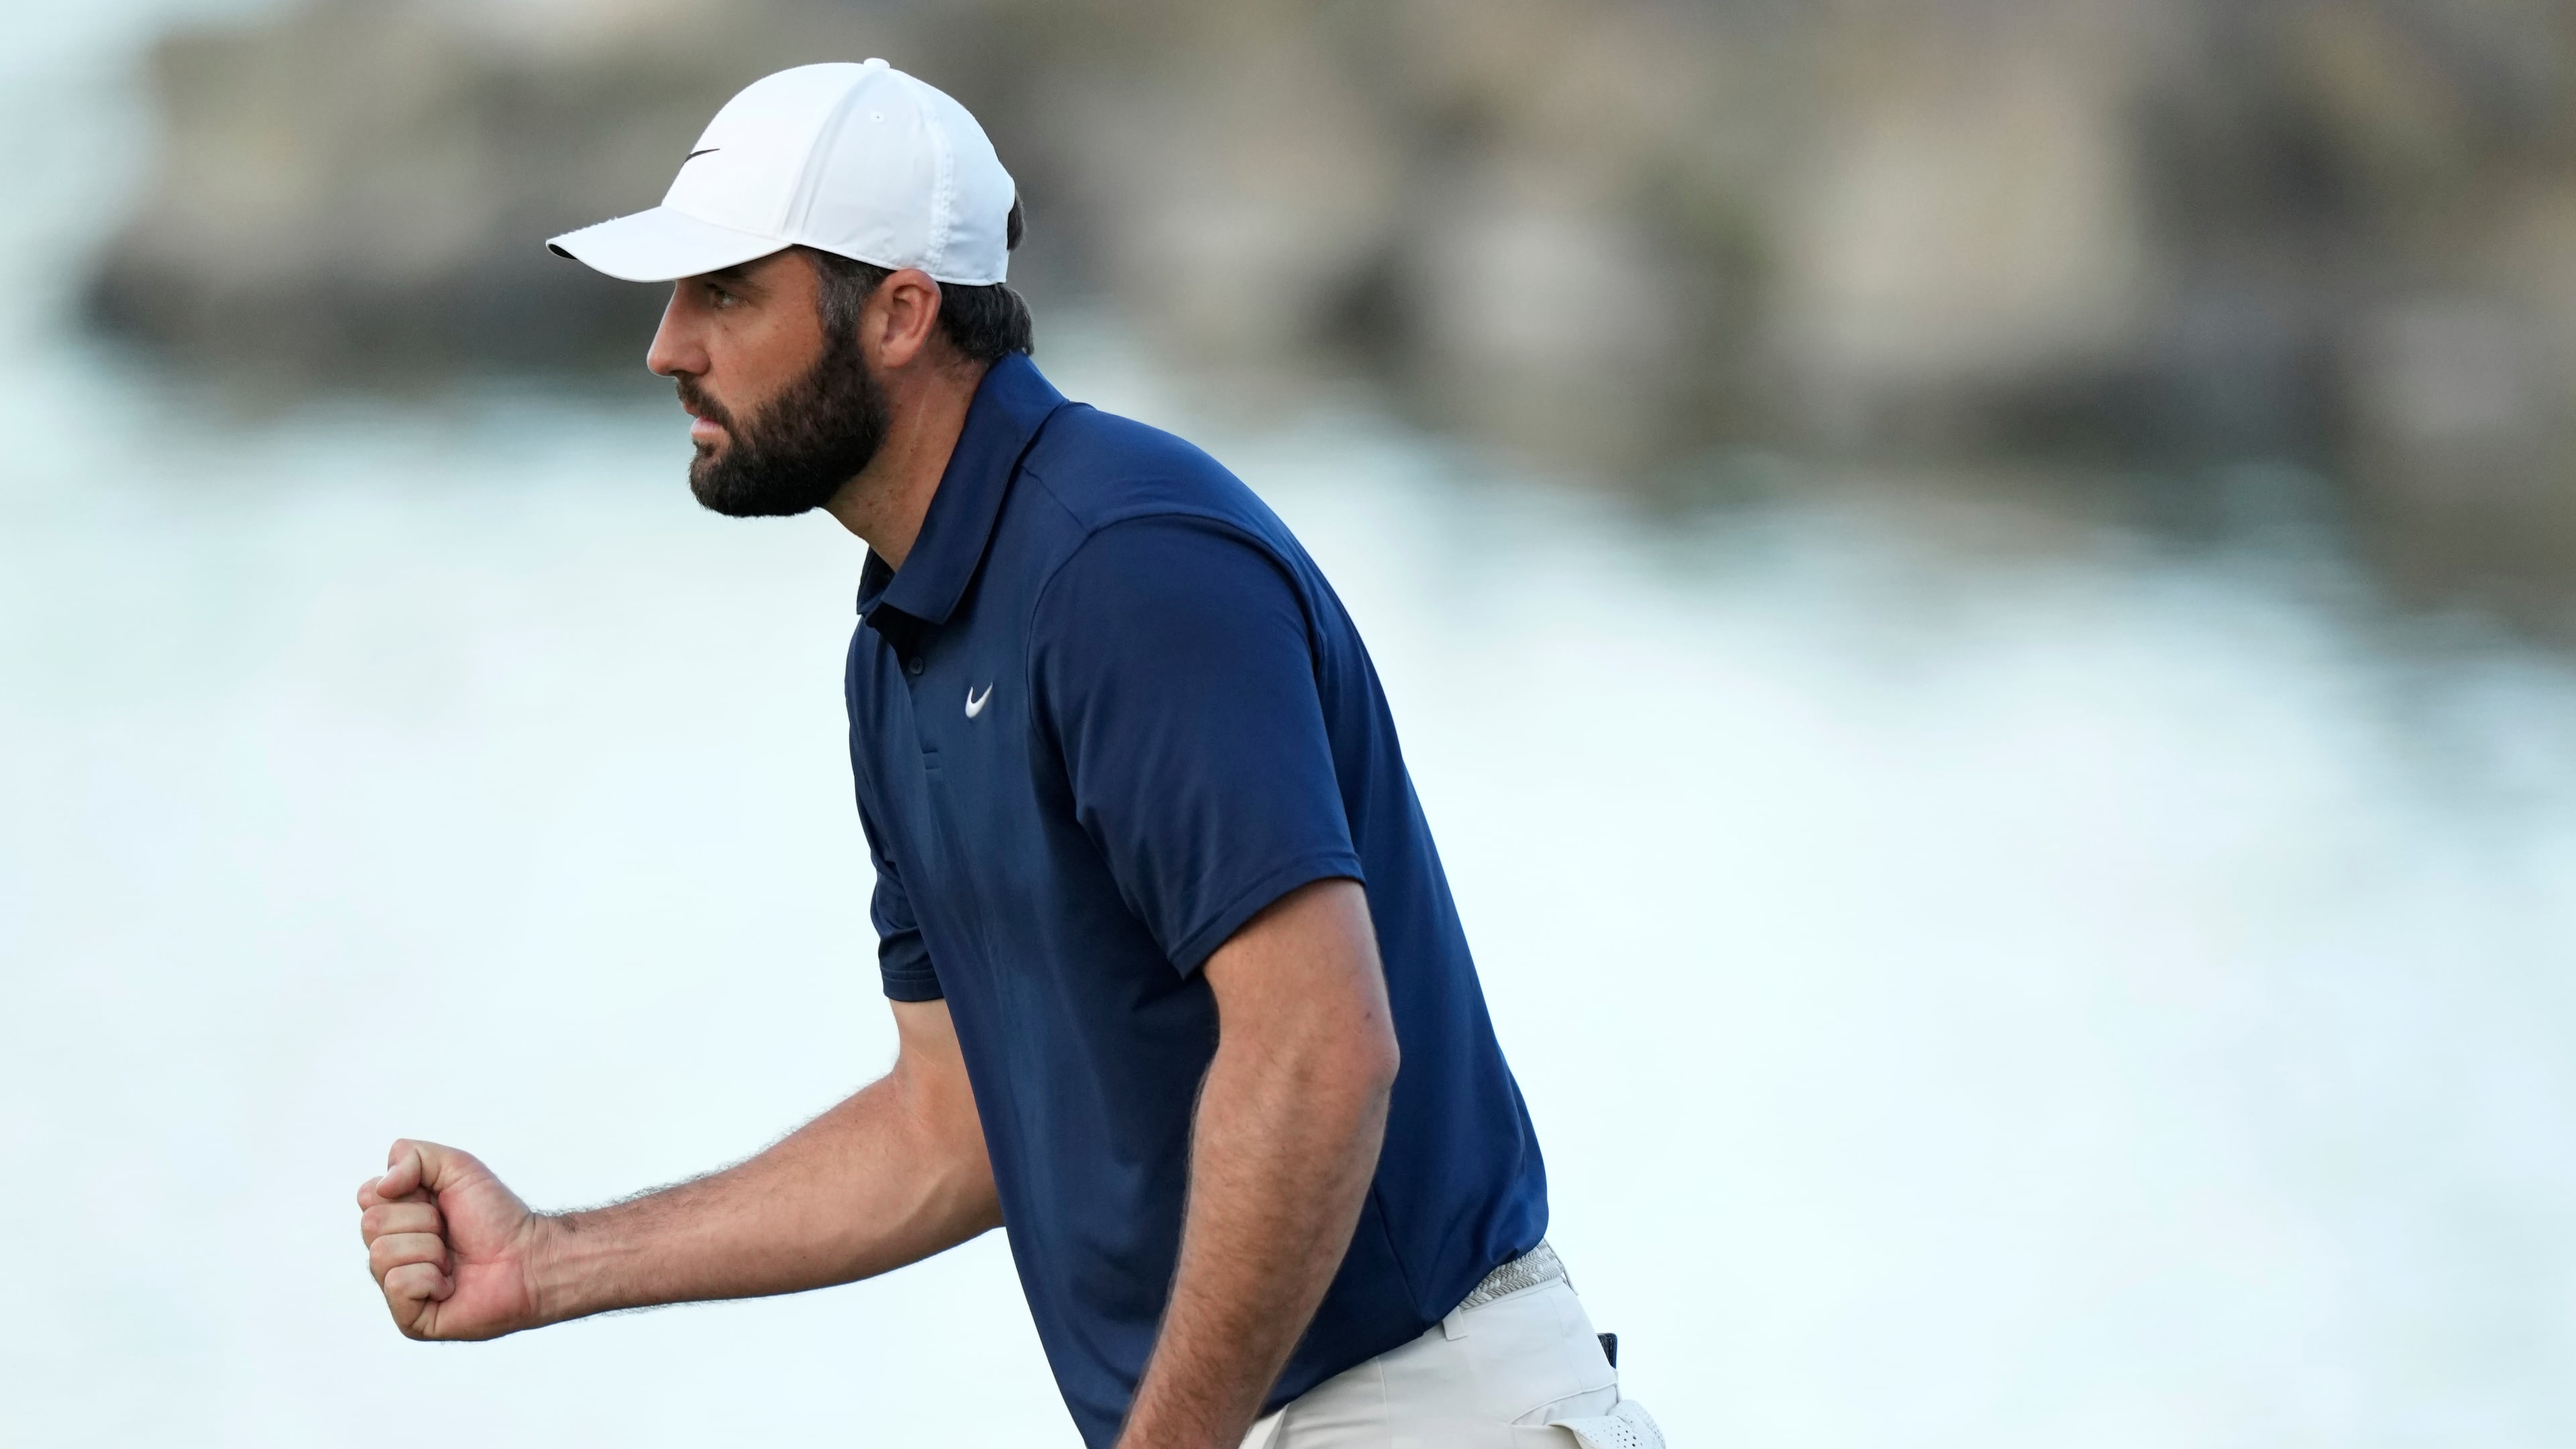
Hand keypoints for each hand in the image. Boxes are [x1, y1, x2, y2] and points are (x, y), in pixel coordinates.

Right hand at [356, 1139, 547, 1339]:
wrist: (530, 1257)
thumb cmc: (495, 1215)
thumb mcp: (456, 1167)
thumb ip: (412, 1156)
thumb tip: (381, 1186)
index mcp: (395, 1218)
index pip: (368, 1196)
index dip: (409, 1192)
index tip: (441, 1202)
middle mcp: (390, 1252)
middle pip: (371, 1224)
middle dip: (423, 1220)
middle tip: (451, 1233)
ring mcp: (397, 1287)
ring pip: (382, 1254)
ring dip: (430, 1250)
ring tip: (454, 1260)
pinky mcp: (408, 1318)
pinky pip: (397, 1285)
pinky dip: (431, 1278)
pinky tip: (451, 1285)